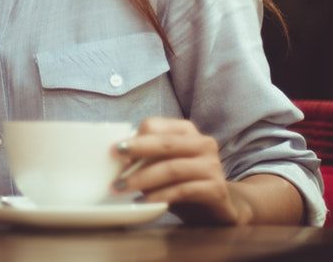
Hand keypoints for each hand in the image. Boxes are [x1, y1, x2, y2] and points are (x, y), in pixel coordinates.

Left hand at [109, 117, 247, 225]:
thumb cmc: (183, 181)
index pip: (155, 125)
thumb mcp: (164, 164)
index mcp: (187, 131)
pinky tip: (144, 201)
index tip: (114, 152)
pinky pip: (183, 190)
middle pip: (165, 144)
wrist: (217, 207)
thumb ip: (147, 156)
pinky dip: (160, 195)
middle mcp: (203, 144)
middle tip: (115, 165)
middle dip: (136, 152)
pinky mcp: (216, 189)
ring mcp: (212, 166)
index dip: (134, 138)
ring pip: (172, 168)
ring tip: (122, 188)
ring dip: (143, 178)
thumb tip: (116, 158)